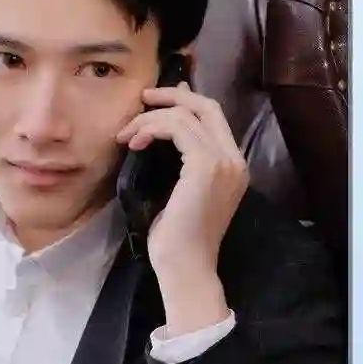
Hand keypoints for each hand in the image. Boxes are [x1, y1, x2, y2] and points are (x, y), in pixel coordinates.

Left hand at [117, 84, 248, 327]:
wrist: (186, 268)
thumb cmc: (178, 239)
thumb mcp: (180, 191)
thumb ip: (179, 160)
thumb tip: (164, 131)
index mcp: (233, 165)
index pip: (213, 116)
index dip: (184, 101)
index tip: (153, 103)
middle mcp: (235, 159)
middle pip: (207, 105)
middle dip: (171, 95)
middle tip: (142, 98)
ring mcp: (224, 161)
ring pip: (186, 115)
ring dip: (149, 119)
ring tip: (127, 136)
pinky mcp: (206, 166)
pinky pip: (176, 128)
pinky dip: (151, 128)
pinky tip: (134, 144)